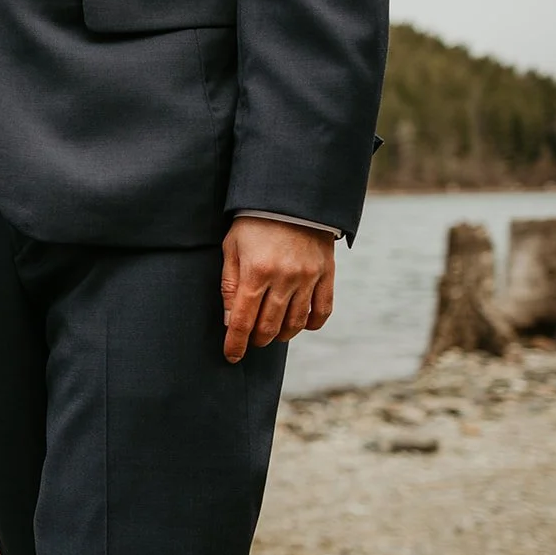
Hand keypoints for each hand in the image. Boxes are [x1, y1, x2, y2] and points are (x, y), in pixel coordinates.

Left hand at [221, 216, 335, 362]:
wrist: (292, 198)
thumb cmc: (253, 223)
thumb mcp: (232, 248)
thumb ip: (229, 285)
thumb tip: (230, 321)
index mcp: (256, 272)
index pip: (243, 320)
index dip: (236, 342)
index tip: (231, 356)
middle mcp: (284, 278)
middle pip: (269, 325)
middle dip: (257, 340)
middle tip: (251, 342)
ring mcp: (308, 277)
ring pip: (296, 322)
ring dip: (281, 334)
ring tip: (271, 335)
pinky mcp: (327, 274)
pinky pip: (323, 310)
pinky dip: (311, 324)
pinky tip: (299, 326)